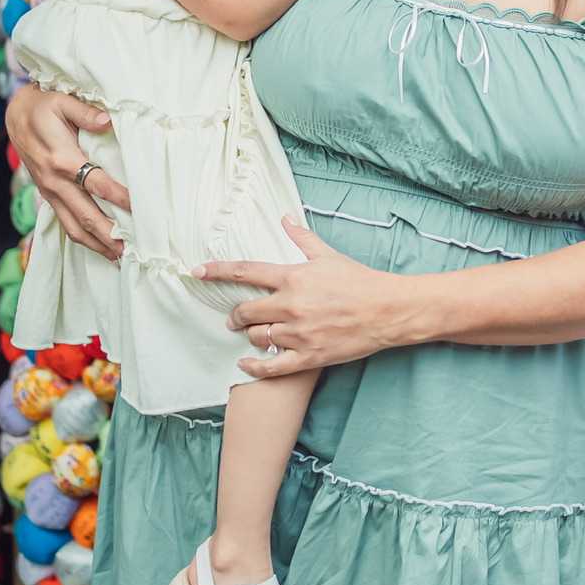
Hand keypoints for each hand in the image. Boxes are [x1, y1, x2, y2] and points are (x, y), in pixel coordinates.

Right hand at [4, 85, 130, 260]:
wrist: (15, 115)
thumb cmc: (44, 106)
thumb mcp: (63, 101)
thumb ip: (85, 112)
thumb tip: (107, 120)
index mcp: (62, 158)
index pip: (97, 184)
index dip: (120, 197)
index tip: (141, 209)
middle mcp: (54, 181)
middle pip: (87, 215)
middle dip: (110, 235)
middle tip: (135, 250)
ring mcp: (50, 192)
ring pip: (74, 226)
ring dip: (98, 244)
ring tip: (121, 259)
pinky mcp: (48, 196)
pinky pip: (66, 223)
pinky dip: (84, 239)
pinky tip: (101, 247)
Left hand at [196, 218, 414, 377]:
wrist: (388, 310)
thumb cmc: (359, 280)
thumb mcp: (328, 255)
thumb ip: (301, 237)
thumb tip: (284, 218)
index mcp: (293, 277)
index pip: (245, 272)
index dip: (217, 271)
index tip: (196, 272)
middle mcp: (291, 305)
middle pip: (245, 311)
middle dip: (235, 315)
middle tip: (235, 317)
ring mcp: (299, 333)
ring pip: (256, 337)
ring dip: (250, 335)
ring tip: (254, 334)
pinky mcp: (308, 356)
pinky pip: (270, 366)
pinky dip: (252, 367)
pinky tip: (244, 364)